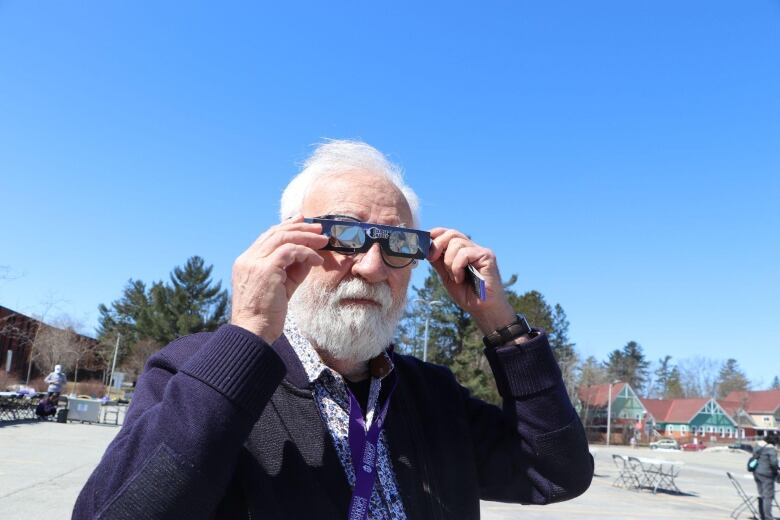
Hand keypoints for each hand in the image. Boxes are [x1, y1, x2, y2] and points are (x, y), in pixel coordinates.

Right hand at [231, 215, 328, 342]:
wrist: (253, 332)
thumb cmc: (266, 315)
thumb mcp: (281, 288)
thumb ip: (292, 270)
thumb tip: (309, 257)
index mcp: (246, 262)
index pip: (267, 237)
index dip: (286, 228)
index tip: (302, 222)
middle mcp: (248, 259)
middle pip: (275, 233)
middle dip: (299, 228)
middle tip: (318, 227)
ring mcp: (254, 262)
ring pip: (283, 238)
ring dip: (306, 237)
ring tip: (323, 240)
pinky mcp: (265, 269)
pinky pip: (290, 251)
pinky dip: (306, 253)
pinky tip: (317, 260)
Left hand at [428, 228, 515, 334]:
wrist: (482, 309)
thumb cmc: (467, 294)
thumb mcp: (446, 276)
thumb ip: (439, 262)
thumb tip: (426, 248)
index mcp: (462, 251)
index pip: (448, 233)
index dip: (436, 233)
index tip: (424, 241)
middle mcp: (472, 248)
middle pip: (452, 233)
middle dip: (438, 244)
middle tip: (431, 257)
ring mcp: (480, 251)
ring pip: (456, 243)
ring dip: (449, 262)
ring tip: (455, 277)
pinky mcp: (487, 256)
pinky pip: (465, 253)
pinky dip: (457, 267)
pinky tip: (461, 278)